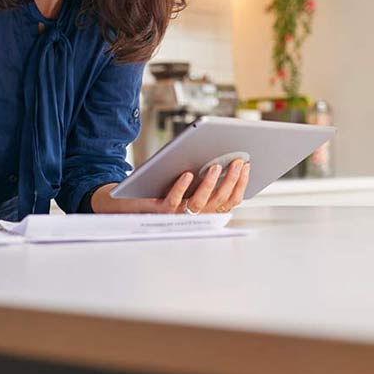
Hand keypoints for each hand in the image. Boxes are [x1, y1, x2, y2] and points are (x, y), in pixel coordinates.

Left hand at [91, 157, 249, 213]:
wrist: (125, 200)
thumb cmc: (161, 186)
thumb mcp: (187, 182)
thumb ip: (205, 175)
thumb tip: (225, 157)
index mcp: (205, 210)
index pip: (230, 201)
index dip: (241, 184)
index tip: (247, 165)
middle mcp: (194, 217)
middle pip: (219, 202)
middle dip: (231, 180)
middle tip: (237, 160)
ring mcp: (176, 215)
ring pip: (199, 204)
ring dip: (210, 184)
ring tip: (216, 165)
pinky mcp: (158, 210)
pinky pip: (172, 201)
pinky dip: (181, 188)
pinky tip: (188, 173)